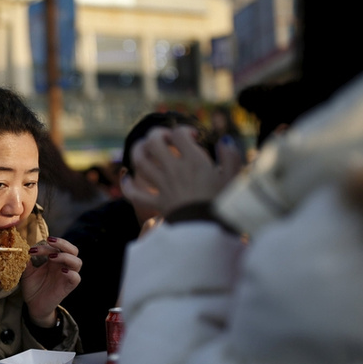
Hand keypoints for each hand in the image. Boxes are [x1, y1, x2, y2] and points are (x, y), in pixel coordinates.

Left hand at [22, 237, 80, 326]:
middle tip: (49, 241)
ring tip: (52, 257)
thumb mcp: (27, 271)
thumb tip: (21, 249)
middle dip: (63, 243)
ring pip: (77, 262)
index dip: (46, 245)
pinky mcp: (68, 287)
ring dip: (66, 256)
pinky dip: (71, 273)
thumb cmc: (32, 287)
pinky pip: (76, 278)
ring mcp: (67, 276)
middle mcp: (63, 266)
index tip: (31, 250)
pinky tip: (62, 271)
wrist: (34, 305)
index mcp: (55, 260)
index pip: (57, 246)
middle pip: (73, 250)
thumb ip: (26, 261)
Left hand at [122, 126, 241, 218]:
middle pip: (154, 142)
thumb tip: (224, 140)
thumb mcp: (235, 178)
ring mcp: (163, 187)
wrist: (211, 233)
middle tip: (166, 139)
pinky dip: (128, 185)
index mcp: (194, 162)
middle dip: (157, 134)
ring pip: (140, 162)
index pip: (179, 134)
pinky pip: (134, 194)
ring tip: (145, 149)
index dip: (184, 130)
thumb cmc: (226, 204)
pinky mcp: (156, 204)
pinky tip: (127, 178)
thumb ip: (231, 155)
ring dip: (139, 151)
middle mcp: (175, 170)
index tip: (193, 137)